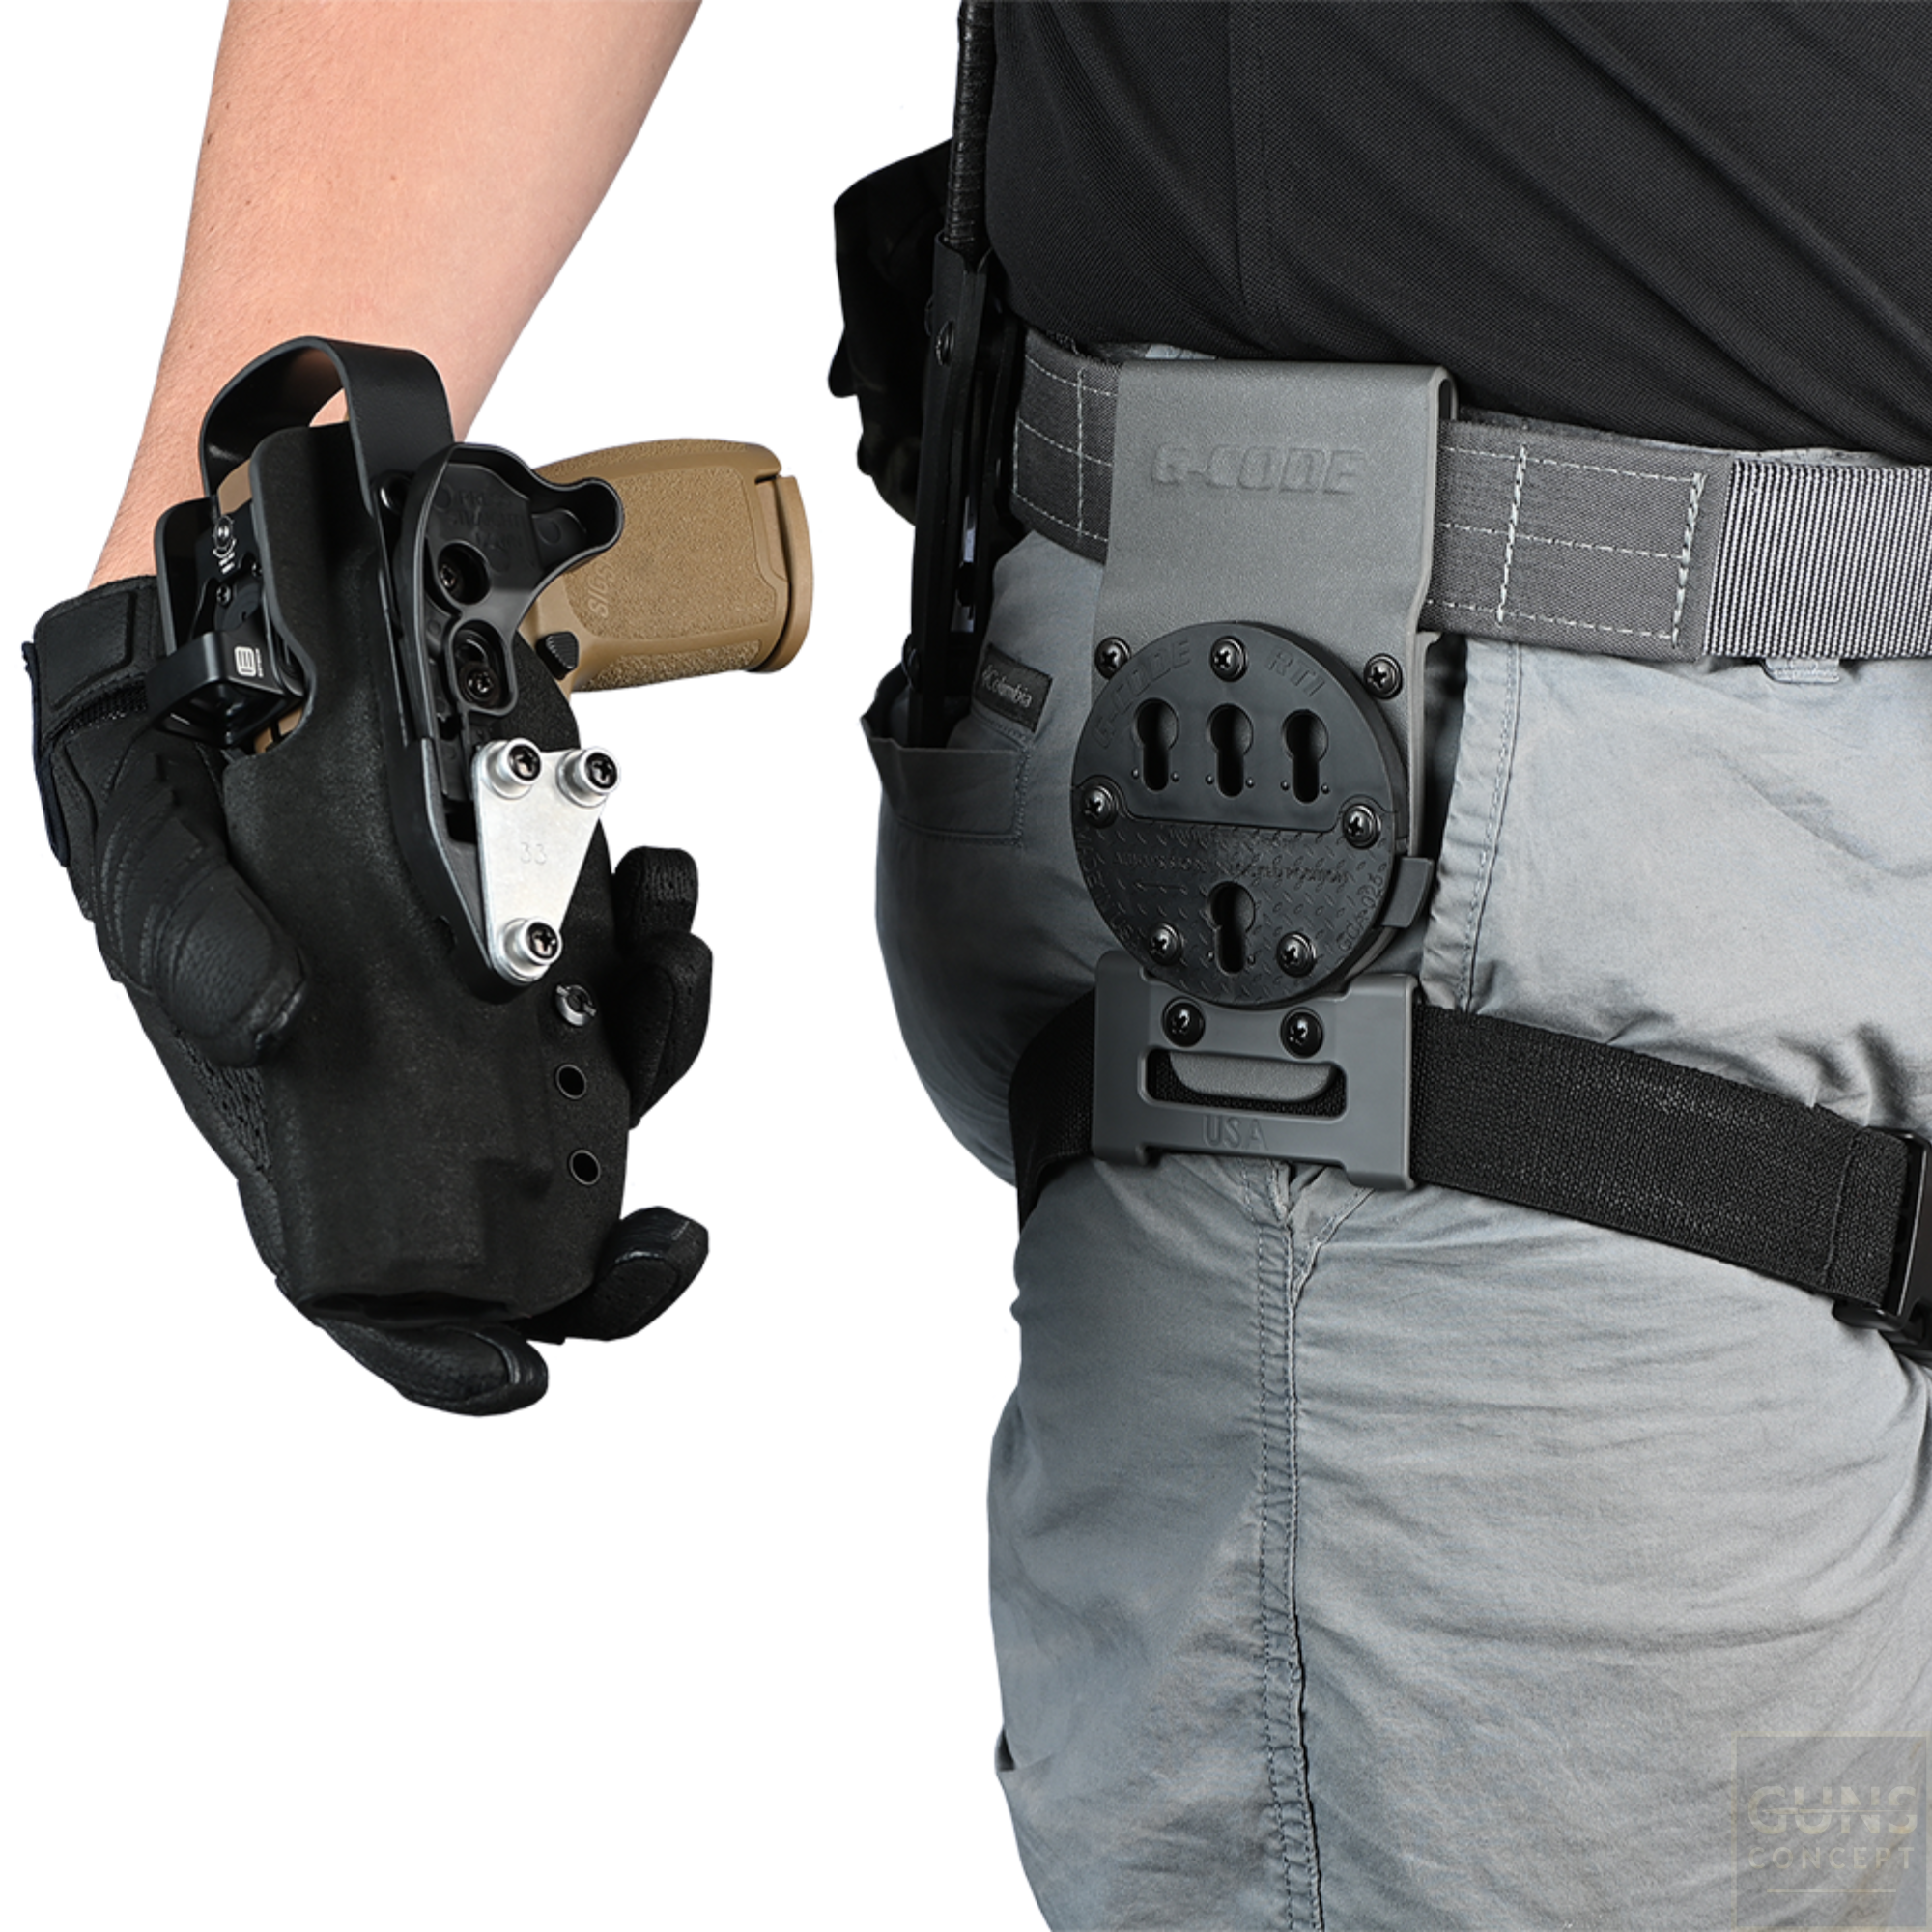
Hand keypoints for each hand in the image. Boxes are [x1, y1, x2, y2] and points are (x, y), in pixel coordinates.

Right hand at [28, 578, 710, 1414]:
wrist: (226, 622)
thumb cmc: (155, 748)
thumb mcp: (135, 827)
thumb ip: (184, 936)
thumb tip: (274, 1023)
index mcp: (282, 1097)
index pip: (345, 1268)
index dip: (426, 1347)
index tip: (518, 1377)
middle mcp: (389, 1067)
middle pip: (507, 1209)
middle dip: (606, 1247)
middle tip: (678, 1240)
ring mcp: (465, 995)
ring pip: (588, 1082)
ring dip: (657, 1040)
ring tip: (674, 953)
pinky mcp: (522, 916)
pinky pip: (614, 966)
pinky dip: (657, 936)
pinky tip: (661, 877)